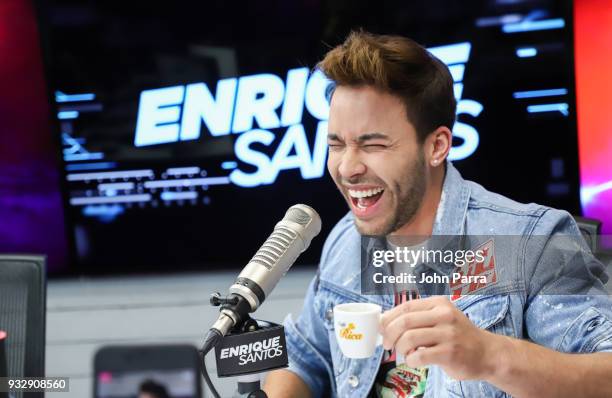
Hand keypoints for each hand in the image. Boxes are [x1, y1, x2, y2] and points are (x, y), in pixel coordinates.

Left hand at [379, 296, 498, 380]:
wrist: (487, 353)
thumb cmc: (458, 336)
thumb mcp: (442, 318)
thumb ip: (419, 317)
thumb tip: (386, 322)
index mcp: (439, 304)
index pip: (405, 306)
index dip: (389, 318)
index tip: (381, 328)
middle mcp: (444, 315)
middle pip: (404, 321)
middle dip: (389, 334)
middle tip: (387, 345)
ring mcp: (448, 334)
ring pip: (409, 338)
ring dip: (399, 348)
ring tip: (403, 353)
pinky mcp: (450, 353)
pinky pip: (419, 356)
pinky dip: (410, 360)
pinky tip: (414, 361)